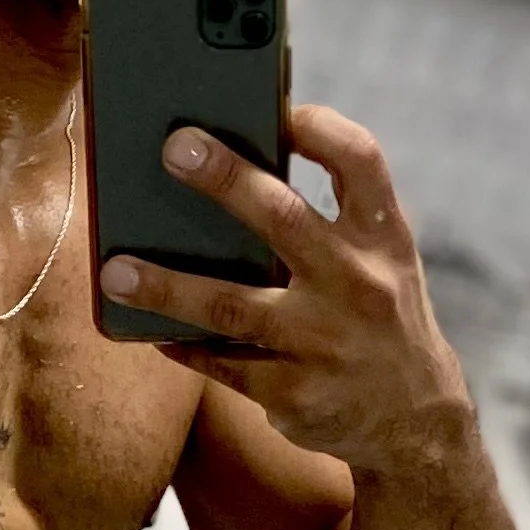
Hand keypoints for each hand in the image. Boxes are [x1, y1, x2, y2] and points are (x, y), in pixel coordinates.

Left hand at [99, 105, 471, 471]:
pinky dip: (180, 343)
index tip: (278, 110)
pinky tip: (145, 327)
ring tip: (114, 271)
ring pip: (231, 306)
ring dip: (167, 286)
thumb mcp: (381, 261)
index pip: (361, 161)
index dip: (321, 127)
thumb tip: (235, 172)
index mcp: (383, 238)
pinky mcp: (292, 392)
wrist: (414, 419)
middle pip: (284, 218)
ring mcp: (322, 341)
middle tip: (172, 148)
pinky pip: (219, 363)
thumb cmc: (378, 318)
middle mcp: (357, 284)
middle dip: (224, 179)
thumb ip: (332, 219)